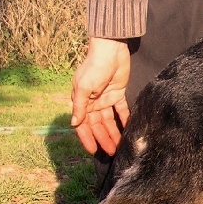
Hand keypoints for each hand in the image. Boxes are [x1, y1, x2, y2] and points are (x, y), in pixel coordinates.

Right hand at [70, 37, 131, 154]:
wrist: (110, 51)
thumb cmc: (94, 67)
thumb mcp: (84, 87)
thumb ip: (80, 106)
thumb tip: (74, 123)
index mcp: (81, 101)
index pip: (83, 124)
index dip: (87, 138)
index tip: (93, 151)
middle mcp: (92, 102)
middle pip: (98, 125)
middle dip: (103, 139)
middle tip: (110, 152)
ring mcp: (105, 98)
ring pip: (109, 120)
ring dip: (113, 133)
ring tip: (119, 146)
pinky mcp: (118, 93)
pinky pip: (121, 110)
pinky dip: (124, 120)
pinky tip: (128, 130)